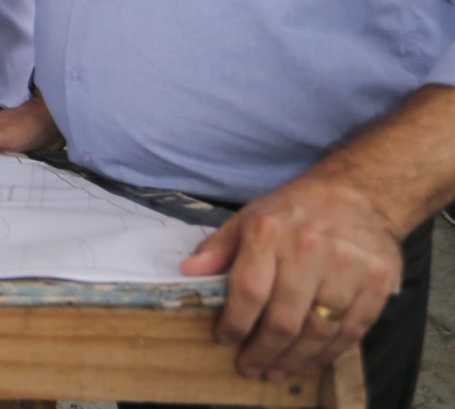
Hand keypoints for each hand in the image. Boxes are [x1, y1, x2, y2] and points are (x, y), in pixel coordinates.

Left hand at [180, 175, 402, 381]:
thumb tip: (189, 272)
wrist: (356, 195)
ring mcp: (348, 267)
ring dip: (294, 359)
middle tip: (250, 367)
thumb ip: (218, 248)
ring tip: (276, 370)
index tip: (224, 340)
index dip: (235, 323)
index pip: (248, 291)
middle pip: (283, 319)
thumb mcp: (247, 218)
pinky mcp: (376, 283)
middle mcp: (309, 250)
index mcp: (269, 233)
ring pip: (318, 331)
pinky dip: (328, 353)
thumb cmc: (293, 212)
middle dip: (263, 351)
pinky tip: (309, 361)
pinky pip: (351, 331)